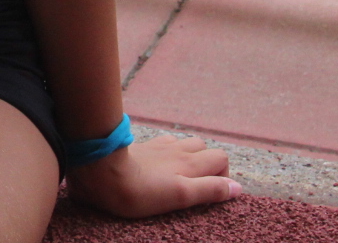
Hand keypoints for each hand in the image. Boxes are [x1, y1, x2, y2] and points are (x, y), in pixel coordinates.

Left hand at [66, 133, 239, 217]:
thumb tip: (237, 188)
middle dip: (208, 164)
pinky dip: (167, 151)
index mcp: (189, 162)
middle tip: (198, 185)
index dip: (223, 175)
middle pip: (204, 148)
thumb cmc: (141, 190)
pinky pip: (161, 143)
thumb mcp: (180, 195)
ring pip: (183, 143)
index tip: (213, 193)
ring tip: (181, 174)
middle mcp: (177, 149)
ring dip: (188, 155)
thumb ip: (209, 190)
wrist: (100, 170)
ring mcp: (157, 146)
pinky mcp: (140, 147)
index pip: (220, 158)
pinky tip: (158, 163)